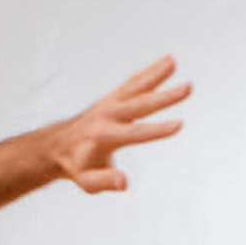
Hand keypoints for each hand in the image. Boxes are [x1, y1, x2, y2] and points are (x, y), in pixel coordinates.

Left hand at [43, 57, 192, 193]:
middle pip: (140, 104)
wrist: (57, 146)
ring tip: (173, 61)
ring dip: (155, 74)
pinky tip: (166, 63)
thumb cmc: (76, 166)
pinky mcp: (113, 99)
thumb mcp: (86, 182)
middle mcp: (108, 115)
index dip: (157, 130)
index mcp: (104, 136)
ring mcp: (110, 104)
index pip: (135, 133)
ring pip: (136, 87)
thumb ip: (103, 182)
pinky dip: (149, 73)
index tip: (179, 124)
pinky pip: (133, 83)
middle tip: (188, 88)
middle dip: (165, 97)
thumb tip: (124, 182)